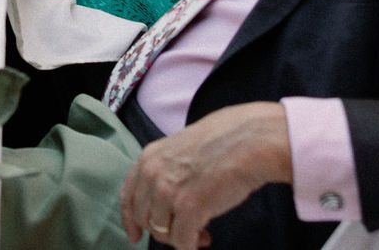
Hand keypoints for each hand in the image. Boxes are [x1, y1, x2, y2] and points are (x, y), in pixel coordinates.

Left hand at [121, 102, 292, 246]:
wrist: (250, 140)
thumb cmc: (226, 139)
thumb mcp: (182, 146)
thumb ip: (168, 168)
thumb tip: (169, 195)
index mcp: (149, 157)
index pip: (128, 196)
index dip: (131, 220)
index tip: (135, 235)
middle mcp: (152, 175)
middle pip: (145, 218)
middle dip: (164, 230)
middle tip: (186, 232)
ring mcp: (168, 192)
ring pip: (162, 233)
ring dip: (181, 238)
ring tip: (203, 234)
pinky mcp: (188, 209)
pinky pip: (183, 242)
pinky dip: (192, 247)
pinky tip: (205, 241)